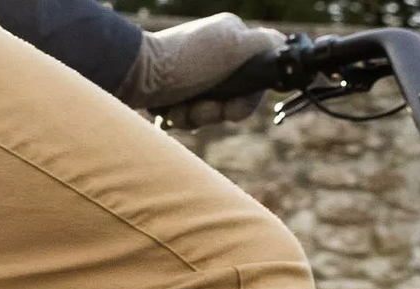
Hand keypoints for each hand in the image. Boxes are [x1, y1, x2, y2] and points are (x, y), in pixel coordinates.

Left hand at [115, 13, 283, 129]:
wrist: (134, 76)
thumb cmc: (184, 61)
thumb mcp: (233, 46)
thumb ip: (265, 45)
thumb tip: (285, 48)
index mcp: (232, 39)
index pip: (256, 80)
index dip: (245, 101)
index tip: (231, 107)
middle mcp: (214, 55)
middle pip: (231, 101)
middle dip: (215, 112)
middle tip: (200, 106)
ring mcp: (193, 74)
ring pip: (208, 112)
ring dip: (195, 117)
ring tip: (178, 107)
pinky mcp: (173, 91)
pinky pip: (187, 115)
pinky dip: (179, 118)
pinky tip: (167, 110)